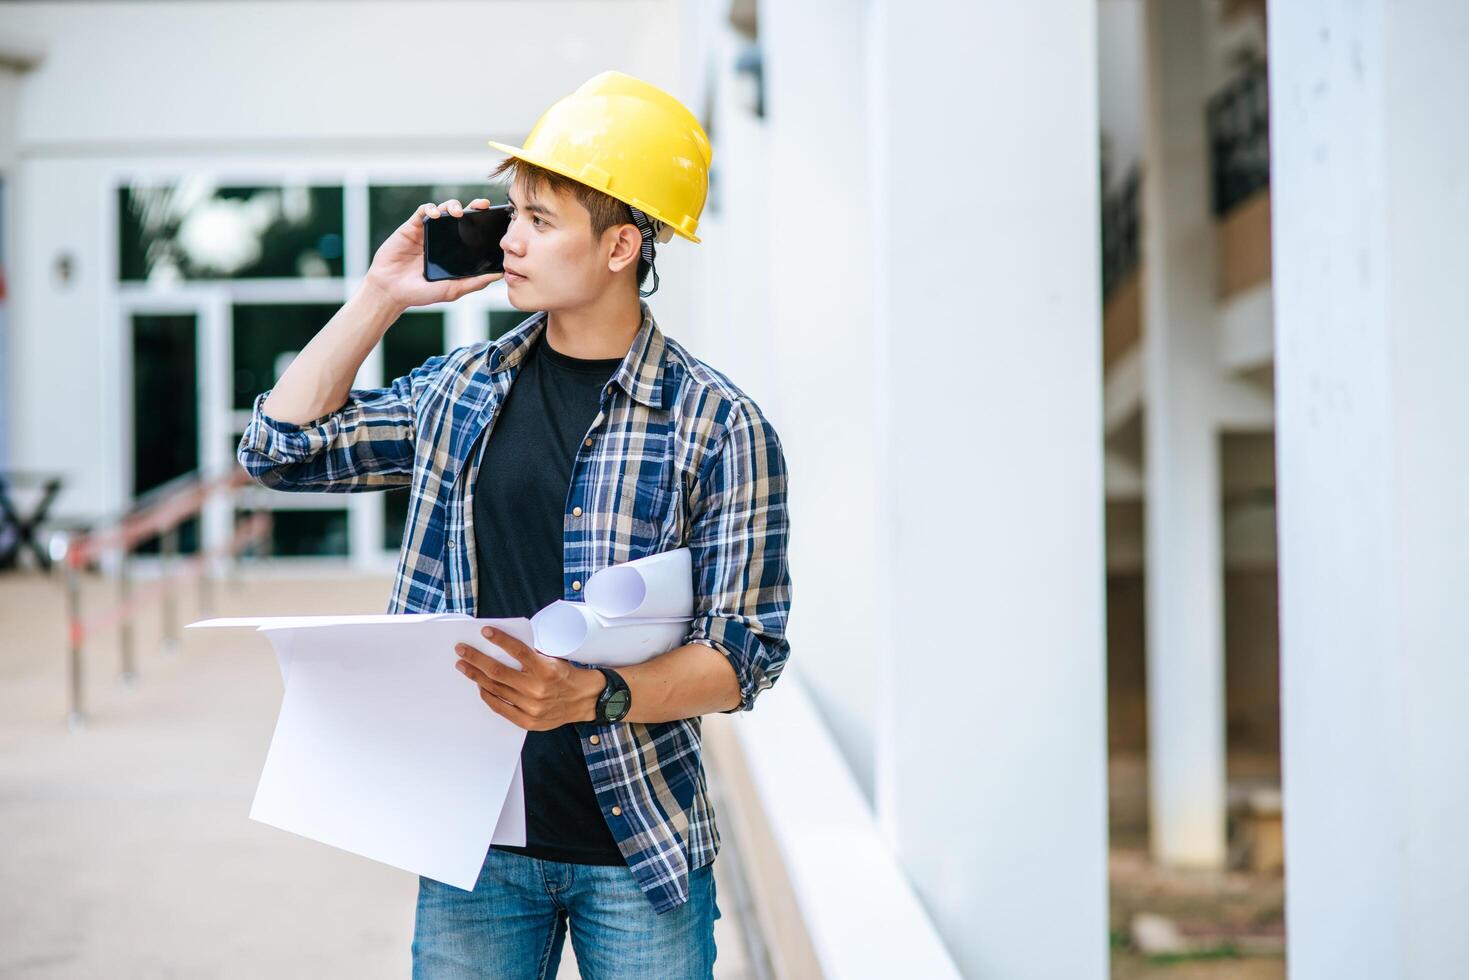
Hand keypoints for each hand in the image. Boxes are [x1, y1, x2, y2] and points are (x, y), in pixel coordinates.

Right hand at [364, 198, 502, 310]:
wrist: (391, 291)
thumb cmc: (421, 293)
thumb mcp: (452, 289)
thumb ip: (474, 282)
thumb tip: (499, 275)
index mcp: (455, 251)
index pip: (472, 233)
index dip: (484, 223)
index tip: (496, 218)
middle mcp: (443, 239)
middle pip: (461, 217)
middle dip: (473, 207)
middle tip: (482, 205)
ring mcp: (428, 232)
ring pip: (444, 209)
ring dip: (452, 206)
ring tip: (457, 212)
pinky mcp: (412, 227)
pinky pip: (423, 211)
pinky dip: (430, 209)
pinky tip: (436, 214)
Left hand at [454, 626, 603, 730]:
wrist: (585, 701)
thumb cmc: (567, 676)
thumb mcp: (554, 659)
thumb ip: (531, 656)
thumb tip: (503, 646)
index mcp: (546, 669)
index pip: (518, 651)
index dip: (500, 640)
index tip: (485, 631)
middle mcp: (537, 689)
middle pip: (498, 672)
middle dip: (476, 659)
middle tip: (461, 650)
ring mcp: (531, 707)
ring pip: (496, 689)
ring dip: (476, 676)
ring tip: (464, 666)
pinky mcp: (528, 720)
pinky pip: (501, 707)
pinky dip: (488, 695)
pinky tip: (480, 686)